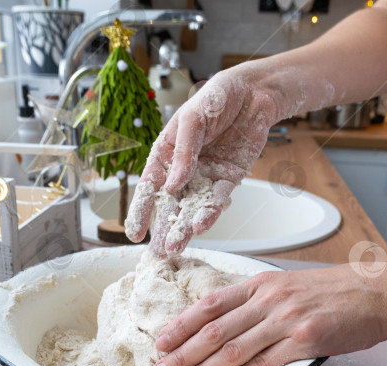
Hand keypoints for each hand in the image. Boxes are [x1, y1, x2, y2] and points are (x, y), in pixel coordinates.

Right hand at [124, 68, 279, 255]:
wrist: (254, 92)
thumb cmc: (216, 97)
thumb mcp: (193, 119)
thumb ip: (184, 152)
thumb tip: (172, 186)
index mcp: (166, 152)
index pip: (149, 186)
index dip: (140, 210)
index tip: (133, 233)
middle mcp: (184, 168)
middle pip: (170, 204)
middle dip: (162, 229)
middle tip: (155, 253)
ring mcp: (207, 176)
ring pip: (193, 207)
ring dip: (184, 228)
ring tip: (175, 247)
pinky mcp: (229, 178)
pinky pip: (219, 199)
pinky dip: (211, 213)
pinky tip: (201, 226)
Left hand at [149, 265, 386, 365]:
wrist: (382, 293)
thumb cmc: (341, 291)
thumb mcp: (293, 284)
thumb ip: (262, 300)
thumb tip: (231, 322)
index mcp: (263, 283)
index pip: (211, 305)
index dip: (182, 325)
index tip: (162, 342)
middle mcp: (269, 299)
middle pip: (214, 330)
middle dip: (182, 353)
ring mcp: (287, 319)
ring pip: (232, 350)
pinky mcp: (306, 340)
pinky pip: (263, 364)